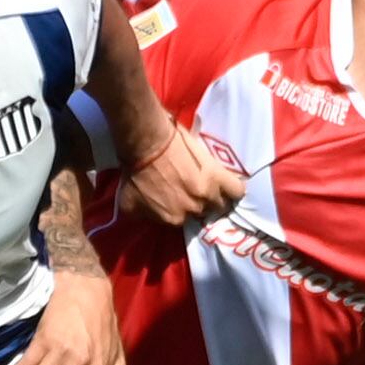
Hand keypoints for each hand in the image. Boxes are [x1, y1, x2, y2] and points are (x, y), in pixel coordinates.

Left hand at [118, 125, 243, 226]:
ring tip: (214, 189)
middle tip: (193, 189)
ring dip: (217, 197)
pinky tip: (231, 186)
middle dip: (198, 203)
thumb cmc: (136, 169)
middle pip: (203, 212)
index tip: (180, 198)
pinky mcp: (217, 177)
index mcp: (173, 219)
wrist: (147, 143)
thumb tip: (148, 217)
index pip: (183, 220)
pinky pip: (236, 190)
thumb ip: (143, 215)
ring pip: (221, 203)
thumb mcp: (128, 202)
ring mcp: (207, 195)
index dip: (181, 207)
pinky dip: (235, 190)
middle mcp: (193, 211)